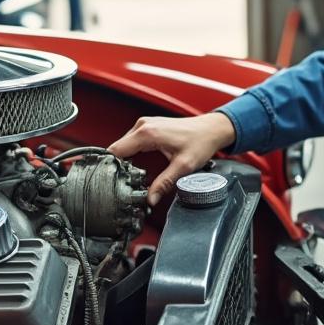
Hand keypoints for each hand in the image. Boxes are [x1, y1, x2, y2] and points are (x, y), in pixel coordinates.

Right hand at [107, 113, 236, 205]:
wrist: (212, 129)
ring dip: (126, 160)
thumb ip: (164, 184)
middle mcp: (143, 125)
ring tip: (134, 175)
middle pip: (118, 149)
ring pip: (124, 145)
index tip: (114, 181)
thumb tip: (150, 199)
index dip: (111, 167)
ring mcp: (145, 124)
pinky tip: (140, 165)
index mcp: (147, 133)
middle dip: (119, 166)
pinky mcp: (150, 126)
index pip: (115, 151)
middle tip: (127, 182)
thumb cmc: (201, 142)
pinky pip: (132, 141)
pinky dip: (133, 153)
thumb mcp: (183, 167)